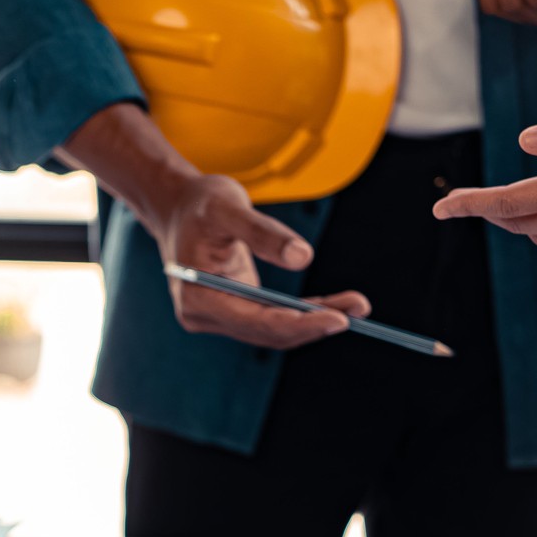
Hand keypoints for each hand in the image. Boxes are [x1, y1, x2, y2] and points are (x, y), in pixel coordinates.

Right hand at [155, 173, 371, 349]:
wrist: (178, 207)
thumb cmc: (201, 203)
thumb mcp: (230, 207)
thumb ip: (264, 233)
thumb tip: (303, 258)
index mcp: (197, 297)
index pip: (255, 322)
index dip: (299, 323)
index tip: (338, 319)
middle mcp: (203, 316)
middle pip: (267, 332)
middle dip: (314, 324)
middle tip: (359, 309)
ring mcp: (218, 317)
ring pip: (273, 330)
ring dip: (314, 321)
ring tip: (356, 306)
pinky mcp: (233, 311)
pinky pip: (272, 319)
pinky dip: (303, 313)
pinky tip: (334, 306)